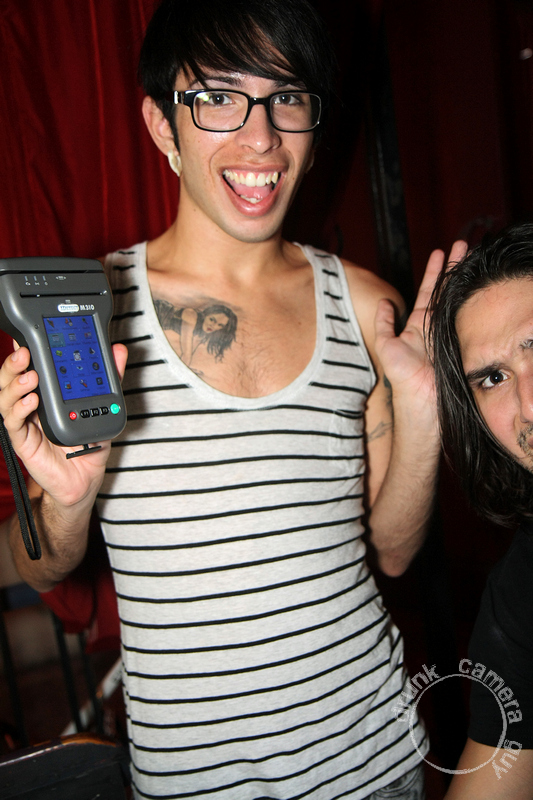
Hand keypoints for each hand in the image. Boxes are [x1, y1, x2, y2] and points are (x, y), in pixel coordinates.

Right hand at [0, 343, 127, 507]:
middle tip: (25, 351)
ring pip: (5, 397)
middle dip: (14, 362)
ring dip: (14, 383)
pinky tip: (32, 400)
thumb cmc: (89, 443)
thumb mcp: (104, 405)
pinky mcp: (23, 441)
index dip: (24, 350)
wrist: (86, 478)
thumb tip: (119, 350)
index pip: (30, 366)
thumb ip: (110, 377)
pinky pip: (14, 423)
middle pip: (10, 378)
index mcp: (46, 392)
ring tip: (30, 376)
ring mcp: (25, 421)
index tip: (27, 335)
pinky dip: (20, 409)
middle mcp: (30, 404)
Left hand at [374, 240, 467, 419]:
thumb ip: (384, 324)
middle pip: (447, 288)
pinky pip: (464, 315)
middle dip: (455, 266)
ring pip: (457, 296)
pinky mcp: (460, 338)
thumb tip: (384, 301)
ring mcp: (451, 330)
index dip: (434, 272)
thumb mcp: (386, 346)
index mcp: (419, 324)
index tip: (441, 252)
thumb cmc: (401, 376)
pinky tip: (473, 280)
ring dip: (464, 275)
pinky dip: (468, 298)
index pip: (428, 291)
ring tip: (471, 253)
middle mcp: (437, 324)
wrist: (420, 397)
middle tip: (464, 244)